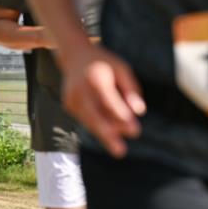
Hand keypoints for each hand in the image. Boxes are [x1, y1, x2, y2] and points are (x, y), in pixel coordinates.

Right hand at [61, 43, 145, 157]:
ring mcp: (71, 99)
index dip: (121, 117)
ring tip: (118, 147)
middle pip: (94, 117)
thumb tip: (139, 112)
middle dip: (107, 135)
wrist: (74, 56)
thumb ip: (131, 89)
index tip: (135, 130)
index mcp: (95, 79)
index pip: (109, 102)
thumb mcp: (122, 69)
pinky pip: (85, 119)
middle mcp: (80, 91)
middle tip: (120, 152)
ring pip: (89, 122)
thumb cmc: (104, 64)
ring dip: (104, 134)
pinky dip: (97, 125)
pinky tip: (108, 128)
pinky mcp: (68, 106)